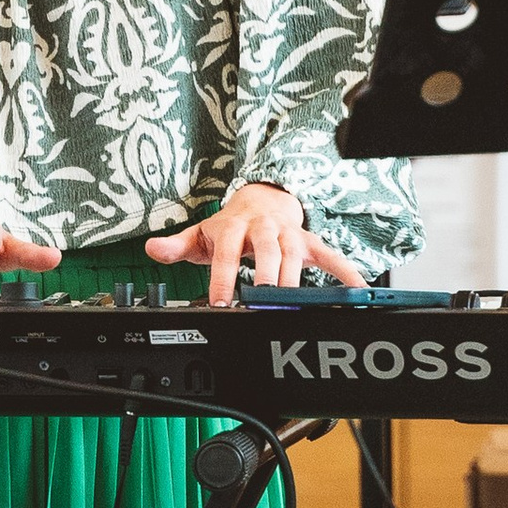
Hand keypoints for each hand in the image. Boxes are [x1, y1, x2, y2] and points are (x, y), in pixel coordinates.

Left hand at [145, 183, 363, 306]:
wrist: (261, 201)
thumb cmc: (229, 227)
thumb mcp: (200, 234)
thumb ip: (176, 245)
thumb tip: (153, 248)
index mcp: (232, 228)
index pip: (227, 254)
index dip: (224, 278)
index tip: (223, 303)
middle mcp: (262, 229)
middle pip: (266, 252)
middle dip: (266, 278)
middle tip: (264, 304)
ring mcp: (287, 235)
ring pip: (294, 257)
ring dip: (295, 281)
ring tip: (294, 306)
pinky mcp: (308, 242)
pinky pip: (329, 256)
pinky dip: (344, 271)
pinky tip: (355, 289)